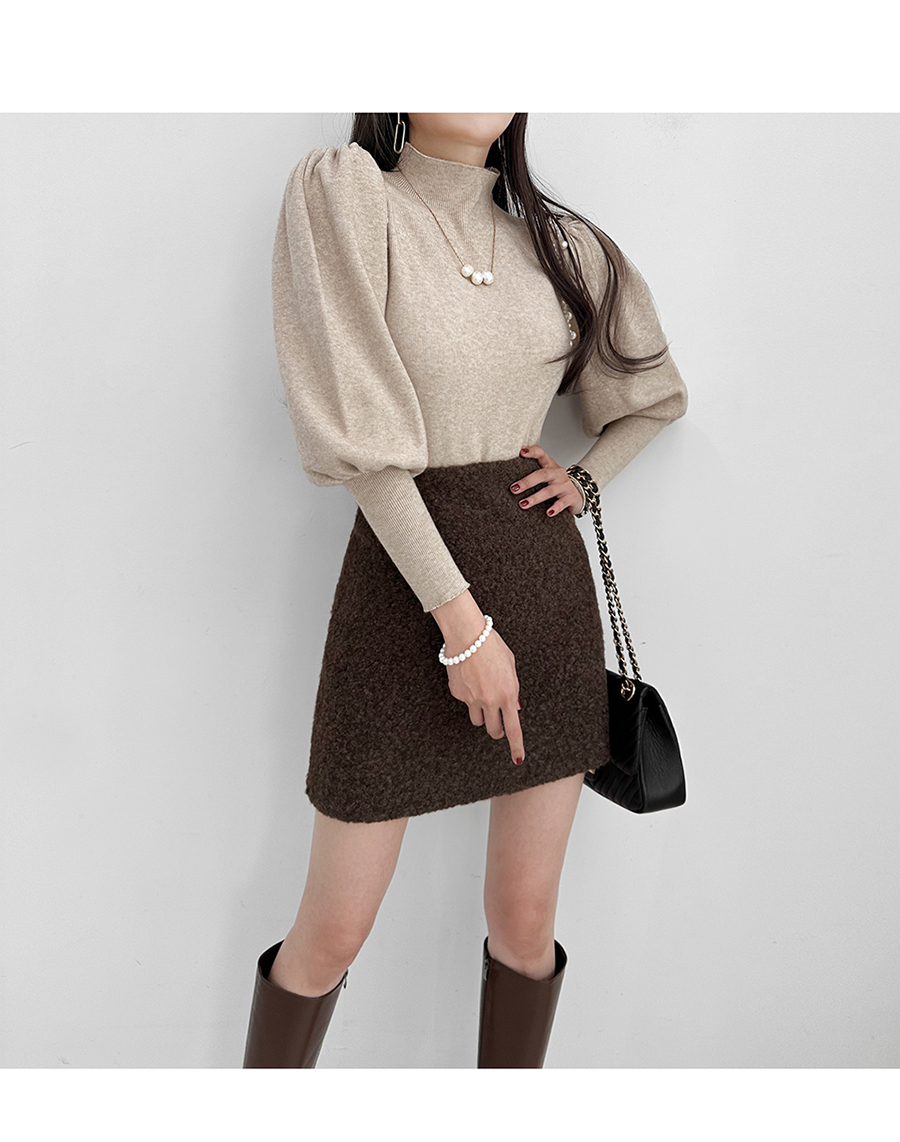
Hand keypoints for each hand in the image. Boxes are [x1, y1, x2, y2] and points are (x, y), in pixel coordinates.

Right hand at [430, 590, 524, 765]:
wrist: (467, 634)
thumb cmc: (492, 645)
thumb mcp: (511, 665)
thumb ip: (513, 689)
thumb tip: (515, 707)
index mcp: (508, 694)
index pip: (514, 729)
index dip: (516, 746)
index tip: (517, 758)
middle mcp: (490, 700)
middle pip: (494, 730)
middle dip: (497, 730)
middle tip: (497, 722)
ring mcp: (472, 699)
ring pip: (477, 720)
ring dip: (482, 714)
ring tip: (482, 693)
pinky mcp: (458, 694)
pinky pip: (465, 702)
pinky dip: (468, 695)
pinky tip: (469, 678)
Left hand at [509, 444, 584, 515]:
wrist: (579, 494)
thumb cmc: (557, 484)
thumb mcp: (547, 476)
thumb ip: (532, 474)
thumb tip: (509, 482)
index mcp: (549, 465)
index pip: (541, 454)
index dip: (532, 452)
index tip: (521, 452)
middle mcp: (557, 473)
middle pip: (542, 475)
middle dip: (527, 482)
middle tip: (513, 488)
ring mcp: (565, 485)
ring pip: (549, 491)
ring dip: (535, 498)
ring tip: (523, 504)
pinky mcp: (571, 497)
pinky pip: (562, 503)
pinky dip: (555, 508)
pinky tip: (548, 513)